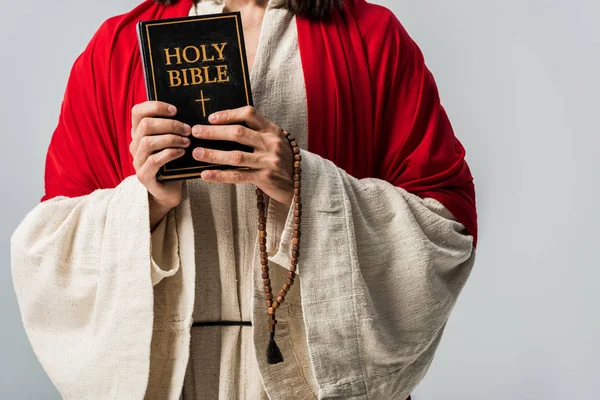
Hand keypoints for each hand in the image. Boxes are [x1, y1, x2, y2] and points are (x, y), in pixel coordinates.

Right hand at [130, 101, 190, 228]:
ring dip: (171, 139)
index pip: (138, 111)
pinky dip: (170, 153)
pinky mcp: (144, 175)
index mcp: (139, 133)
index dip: (155, 106)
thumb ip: (174, 128)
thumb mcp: (173, 142)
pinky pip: (154, 160)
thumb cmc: (174, 163)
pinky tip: (182, 152)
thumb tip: (191, 111)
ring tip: (187, 142)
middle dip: (169, 124)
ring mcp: (137, 161)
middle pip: (145, 125)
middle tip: (187, 129)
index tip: (175, 110)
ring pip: (148, 142)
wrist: (169, 191)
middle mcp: (135, 145)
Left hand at [191, 106, 294, 204]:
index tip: (211, 118)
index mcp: (273, 130)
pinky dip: (220, 175)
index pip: (249, 114)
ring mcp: (269, 161)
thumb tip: (223, 128)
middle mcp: (271, 144)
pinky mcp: (265, 178)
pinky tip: (206, 174)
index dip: (228, 114)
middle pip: (238, 134)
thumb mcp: (274, 141)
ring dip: (213, 154)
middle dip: (214, 132)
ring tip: (196, 153)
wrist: (300, 183)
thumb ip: (256, 134)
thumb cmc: (281, 160)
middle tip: (195, 132)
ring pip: (235, 156)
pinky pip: (238, 176)